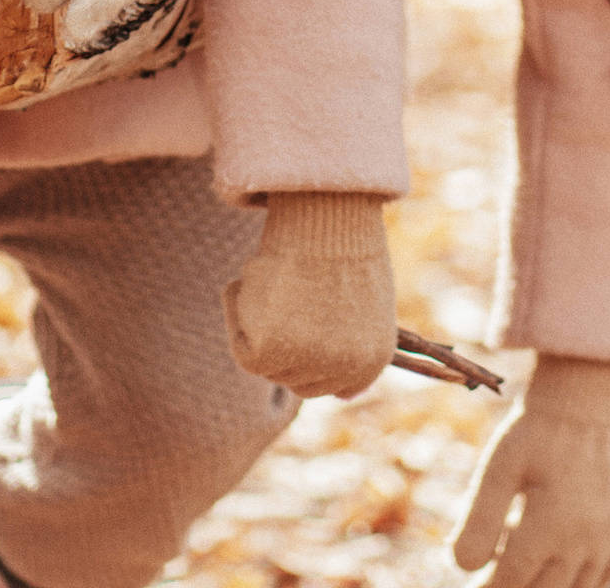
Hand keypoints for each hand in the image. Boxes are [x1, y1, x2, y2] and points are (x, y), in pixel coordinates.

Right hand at [220, 191, 394, 396]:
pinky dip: (237, 312)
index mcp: (372, 359)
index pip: (334, 387)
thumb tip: (346, 396)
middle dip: (284, 342)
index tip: (299, 319)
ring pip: (267, 364)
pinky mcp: (270, 352)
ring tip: (272, 278)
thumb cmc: (341, 238)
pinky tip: (249, 281)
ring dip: (260, 324)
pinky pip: (241, 348)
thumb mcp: (362, 299)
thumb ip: (352, 345)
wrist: (326, 212)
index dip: (311, 352)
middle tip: (282, 293)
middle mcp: (343, 370)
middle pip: (298, 380)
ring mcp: (307, 364)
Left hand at [453, 356, 609, 587]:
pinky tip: (557, 568)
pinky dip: (579, 583)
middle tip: (492, 577)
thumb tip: (461, 566)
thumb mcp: (499, 467)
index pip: (511, 580)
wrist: (591, 400)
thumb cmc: (538, 430)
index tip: (472, 586)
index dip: (487, 587)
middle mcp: (585, 543)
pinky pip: (604, 579)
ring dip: (545, 585)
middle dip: (514, 587)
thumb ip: (480, 519)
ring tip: (520, 565)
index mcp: (550, 527)